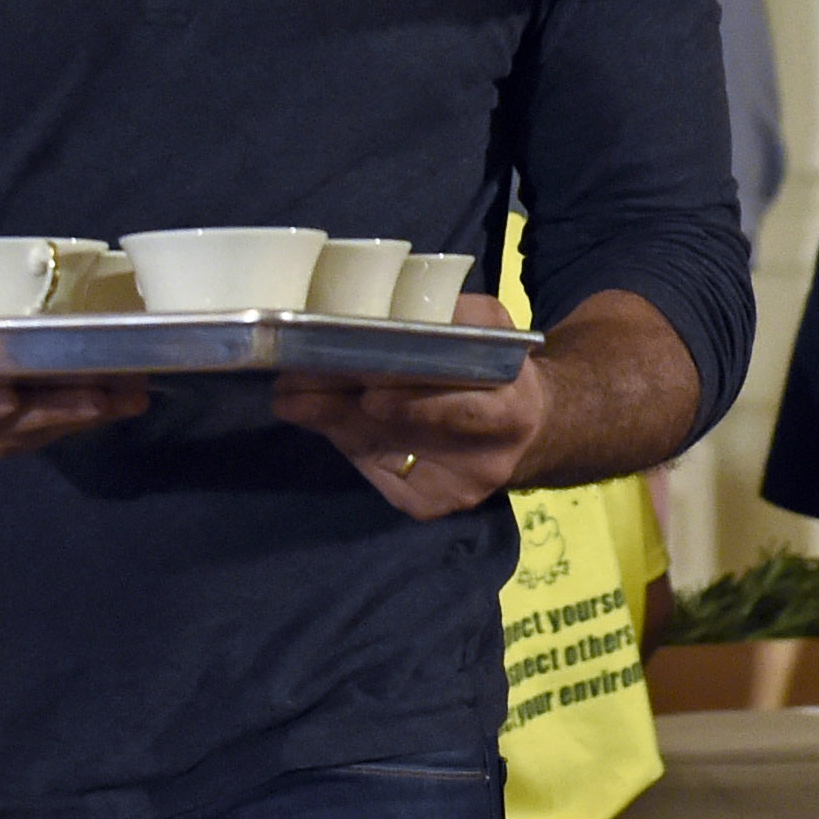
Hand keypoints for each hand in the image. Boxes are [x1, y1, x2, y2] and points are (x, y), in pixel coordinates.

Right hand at [0, 375, 146, 458]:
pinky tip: (120, 402)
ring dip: (85, 416)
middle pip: (6, 427)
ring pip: (36, 435)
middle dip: (58, 412)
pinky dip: (86, 419)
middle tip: (101, 398)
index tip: (10, 398)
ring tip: (127, 396)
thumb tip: (1, 281)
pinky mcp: (10, 442)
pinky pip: (50, 436)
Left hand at [271, 295, 547, 518]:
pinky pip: (378, 473)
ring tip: (291, 398)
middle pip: (408, 435)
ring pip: (382, 454)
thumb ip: (454, 318)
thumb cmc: (498, 369)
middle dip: (347, 411)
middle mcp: (489, 460)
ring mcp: (458, 489)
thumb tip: (383, 313)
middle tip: (295, 387)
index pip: (465, 410)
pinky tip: (325, 420)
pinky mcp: (432, 504)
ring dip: (331, 423)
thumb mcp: (492, 330)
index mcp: (514, 409)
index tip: (368, 391)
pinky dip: (347, 443)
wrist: (527, 429)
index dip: (417, 404)